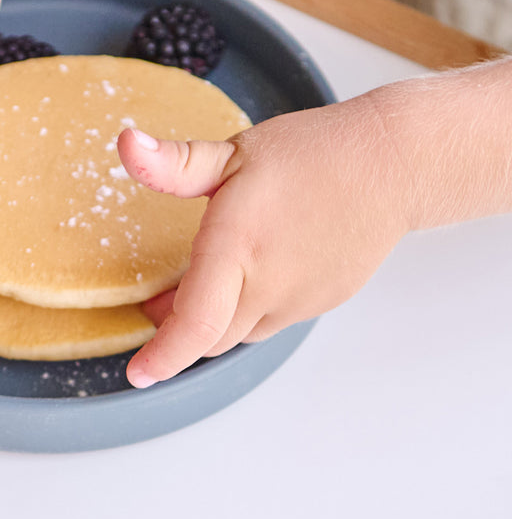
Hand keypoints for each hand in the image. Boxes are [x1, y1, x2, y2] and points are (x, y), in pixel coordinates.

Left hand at [117, 92, 410, 385]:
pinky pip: (271, 322)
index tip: (138, 373)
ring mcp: (298, 300)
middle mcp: (269, 284)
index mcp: (238, 247)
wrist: (391, 165)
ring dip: (212, 321)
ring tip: (197, 286)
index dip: (164, 356)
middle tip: (155, 305)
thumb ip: (174, 163)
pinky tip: (247, 276)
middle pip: (209, 338)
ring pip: (239, 334)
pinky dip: (246, 311)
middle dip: (177, 333)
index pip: (197, 322)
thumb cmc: (310, 154)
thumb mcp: (233, 153)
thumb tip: (127, 144)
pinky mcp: (320, 303)